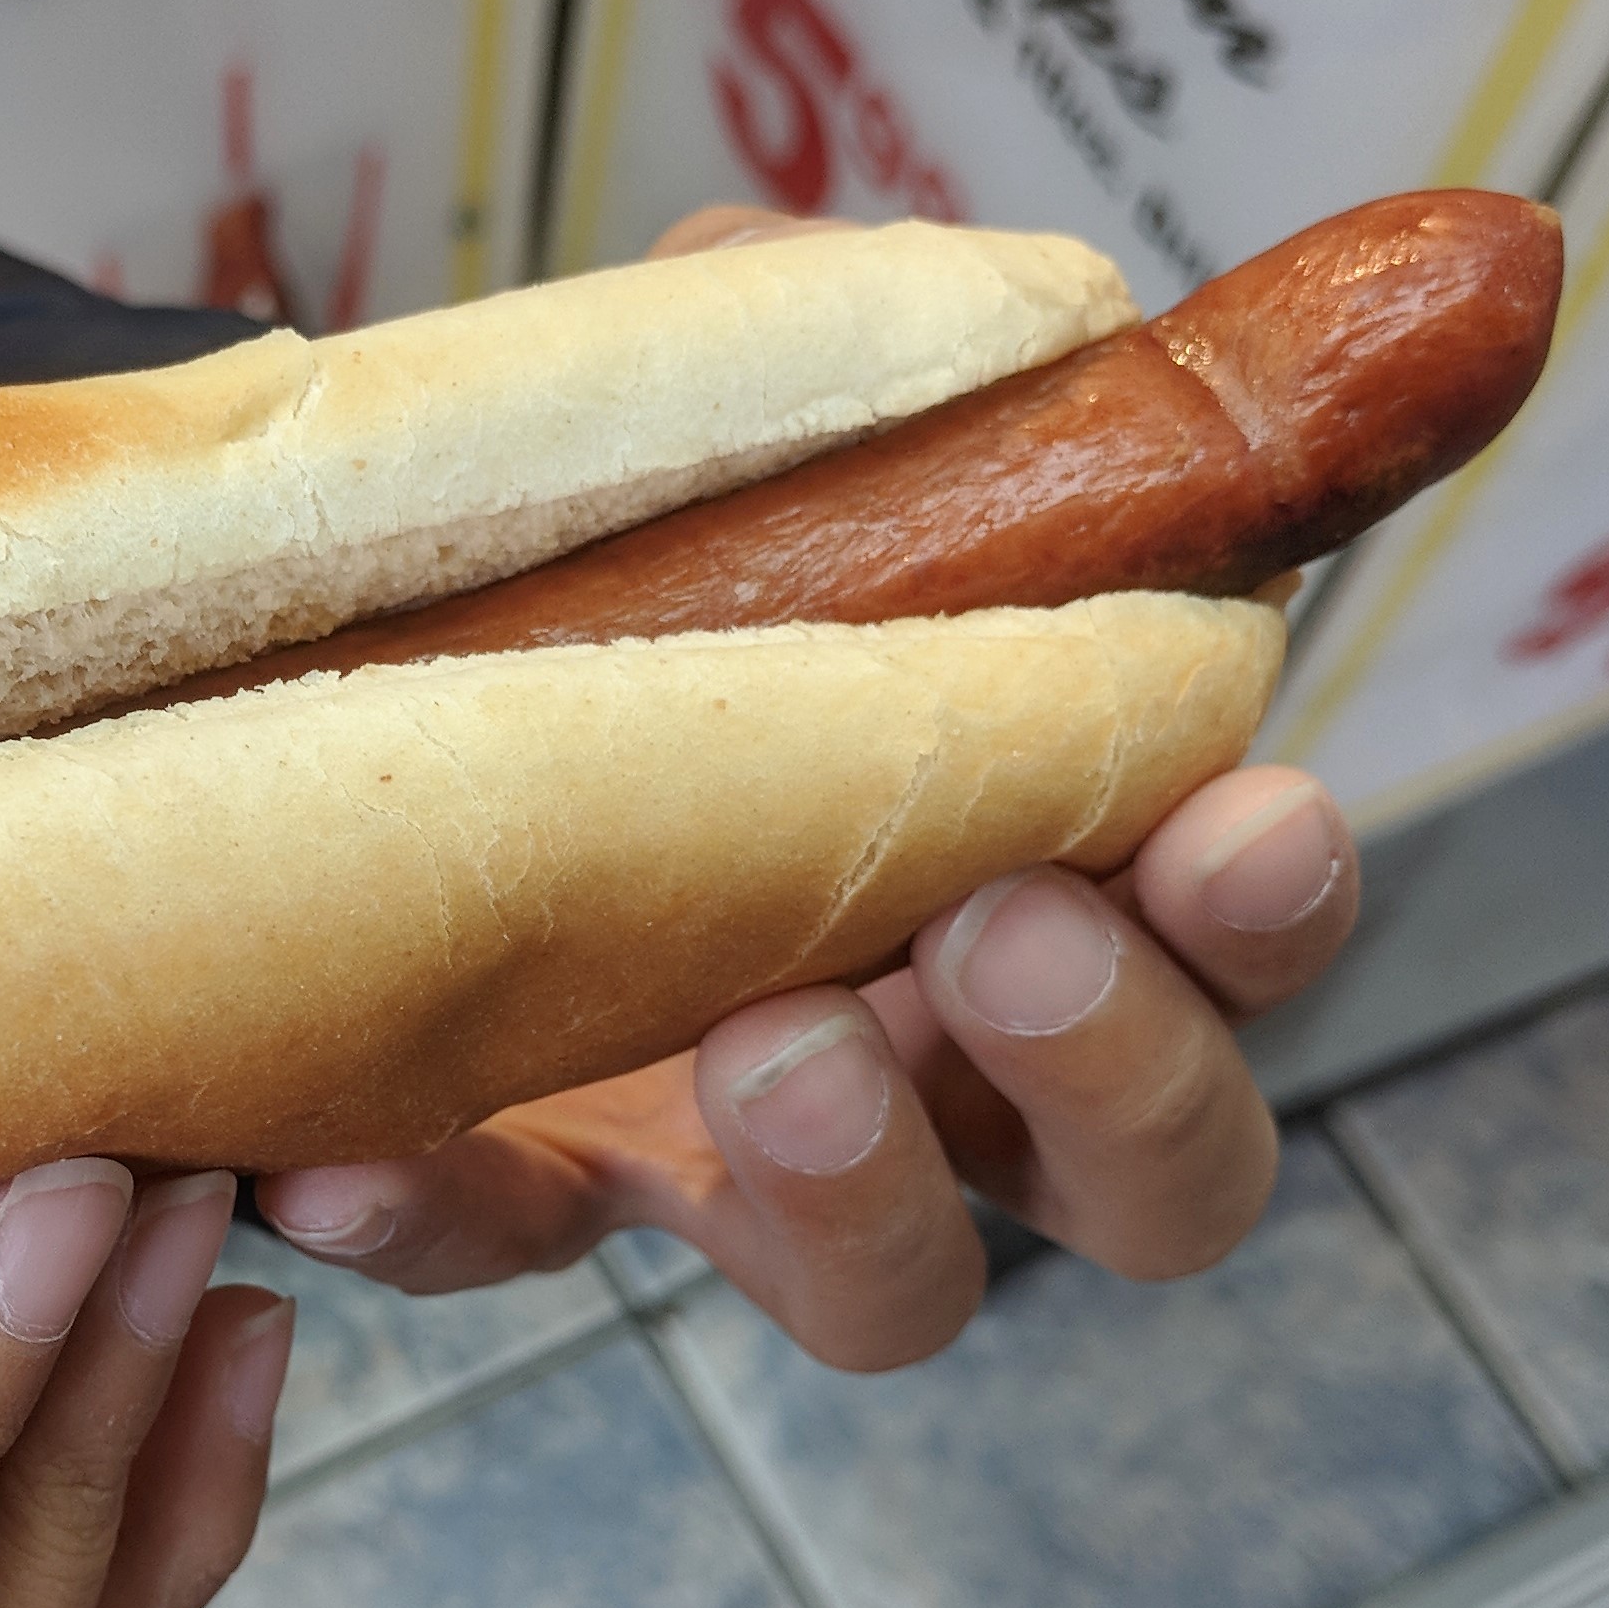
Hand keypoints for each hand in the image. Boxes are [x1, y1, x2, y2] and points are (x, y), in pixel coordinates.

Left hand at [249, 205, 1356, 1369]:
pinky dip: (438, 1217)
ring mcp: (736, 1150)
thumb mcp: (745, 413)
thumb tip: (1014, 320)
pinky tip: (339, 1164)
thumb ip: (864, 357)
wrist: (364, 637)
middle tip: (1007, 929)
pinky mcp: (526, 1186)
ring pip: (896, 1286)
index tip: (1242, 816)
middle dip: (1119, 1068)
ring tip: (771, 1045)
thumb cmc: (636, 541)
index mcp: (1041, 856)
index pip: (1232, 937)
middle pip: (1149, 1176)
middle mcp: (939, 1051)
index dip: (1269, 907)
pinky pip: (504, 1249)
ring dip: (864, 1188)